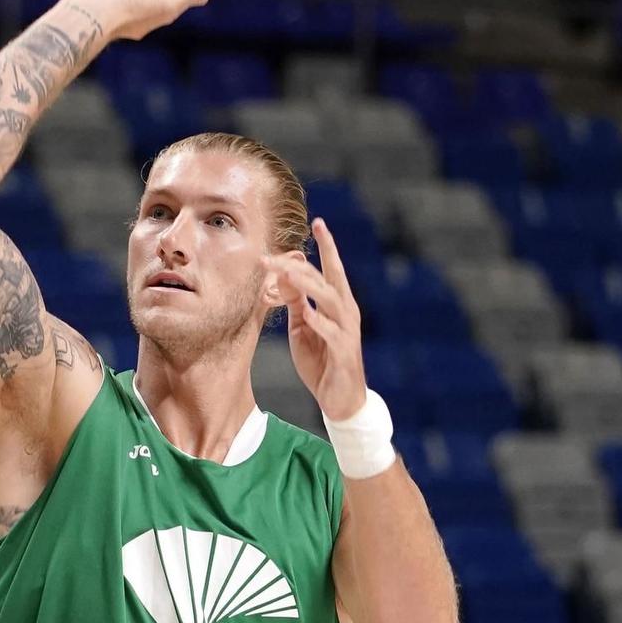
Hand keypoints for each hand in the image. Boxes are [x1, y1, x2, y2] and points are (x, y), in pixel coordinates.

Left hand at [279, 218, 367, 420]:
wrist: (340, 400)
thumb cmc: (322, 361)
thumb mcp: (303, 327)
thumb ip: (297, 303)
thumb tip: (283, 277)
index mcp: (337, 304)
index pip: (333, 269)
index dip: (327, 246)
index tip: (318, 222)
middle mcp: (346, 312)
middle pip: (329, 279)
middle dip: (304, 263)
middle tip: (275, 256)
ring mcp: (347, 331)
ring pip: (331, 299)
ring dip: (308, 285)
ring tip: (288, 273)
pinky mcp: (343, 352)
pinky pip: (332, 332)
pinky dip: (320, 321)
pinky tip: (308, 312)